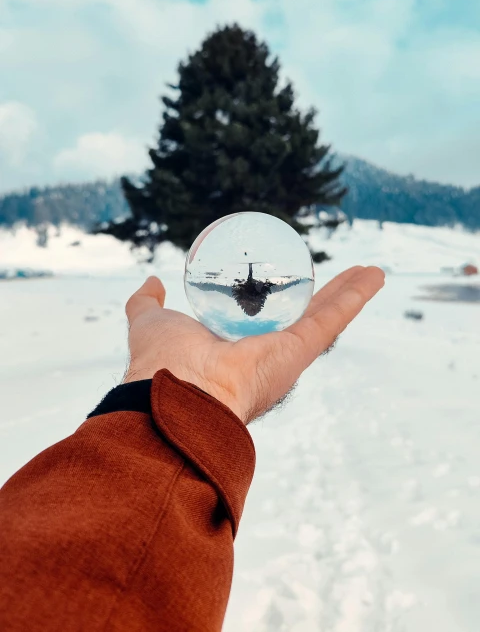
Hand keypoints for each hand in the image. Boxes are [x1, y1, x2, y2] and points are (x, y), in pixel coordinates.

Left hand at [124, 265, 383, 423]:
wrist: (175, 390)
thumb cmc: (159, 363)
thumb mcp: (151, 323)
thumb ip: (148, 305)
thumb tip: (152, 282)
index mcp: (235, 349)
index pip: (265, 319)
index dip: (281, 300)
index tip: (290, 280)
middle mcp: (265, 355)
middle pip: (303, 315)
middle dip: (325, 295)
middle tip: (342, 273)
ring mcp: (286, 353)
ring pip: (326, 316)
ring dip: (350, 293)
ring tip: (370, 271)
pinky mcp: (299, 351)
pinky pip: (333, 319)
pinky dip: (356, 297)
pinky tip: (374, 276)